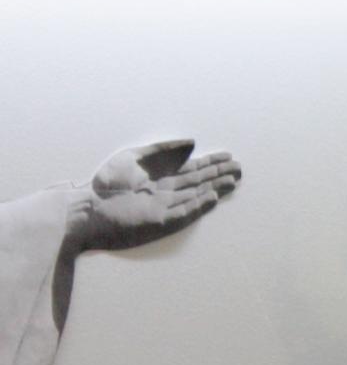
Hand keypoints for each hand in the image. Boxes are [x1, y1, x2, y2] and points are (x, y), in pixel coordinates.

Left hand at [67, 140, 241, 252]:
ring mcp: (166, 207)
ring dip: (215, 188)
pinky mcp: (161, 221)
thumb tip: (191, 143)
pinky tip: (213, 197)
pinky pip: (185, 212)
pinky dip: (199, 205)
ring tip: (233, 181)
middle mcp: (167, 191)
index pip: (191, 168)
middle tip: (239, 169)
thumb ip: (162, 151)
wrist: (88, 208)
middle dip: (219, 174)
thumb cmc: (107, 182)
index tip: (227, 156)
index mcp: (160, 176)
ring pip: (196, 195)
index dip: (210, 162)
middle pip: (198, 181)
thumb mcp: (132, 157)